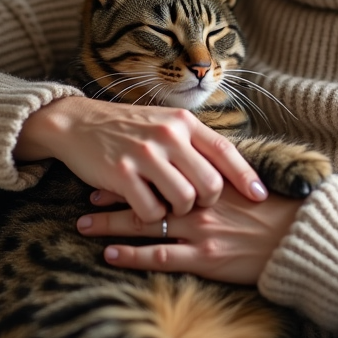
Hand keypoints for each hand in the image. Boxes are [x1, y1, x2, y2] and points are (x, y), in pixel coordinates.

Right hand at [15, 95, 266, 222]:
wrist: (77, 123)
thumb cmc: (127, 128)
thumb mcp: (164, 122)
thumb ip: (193, 141)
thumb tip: (228, 166)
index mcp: (182, 121)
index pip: (225, 150)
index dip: (246, 176)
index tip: (260, 196)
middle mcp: (168, 135)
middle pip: (209, 183)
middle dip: (207, 202)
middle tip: (195, 204)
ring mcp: (144, 154)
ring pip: (184, 200)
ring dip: (178, 211)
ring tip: (166, 204)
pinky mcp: (122, 174)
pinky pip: (152, 211)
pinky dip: (151, 216)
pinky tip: (143, 205)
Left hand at [76, 187, 302, 285]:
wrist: (301, 240)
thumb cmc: (278, 212)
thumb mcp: (248, 184)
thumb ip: (221, 174)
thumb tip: (196, 167)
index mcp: (212, 178)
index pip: (165, 167)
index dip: (136, 168)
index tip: (114, 166)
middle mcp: (201, 200)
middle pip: (147, 193)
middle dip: (115, 194)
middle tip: (89, 193)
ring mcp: (201, 229)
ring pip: (145, 222)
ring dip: (112, 223)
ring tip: (85, 222)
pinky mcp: (204, 257)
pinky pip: (160, 255)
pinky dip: (132, 254)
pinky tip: (110, 253)